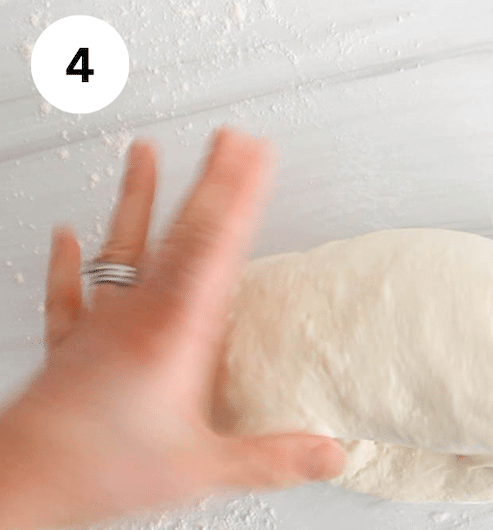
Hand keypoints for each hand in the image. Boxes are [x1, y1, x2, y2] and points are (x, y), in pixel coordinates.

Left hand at [0, 129, 343, 528]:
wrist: (22, 482)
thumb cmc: (101, 468)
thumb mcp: (203, 468)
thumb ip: (273, 457)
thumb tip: (331, 453)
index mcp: (177, 332)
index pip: (217, 248)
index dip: (240, 196)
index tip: (257, 156)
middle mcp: (139, 315)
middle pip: (181, 233)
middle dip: (210, 181)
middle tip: (228, 140)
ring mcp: (102, 323)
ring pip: (124, 247)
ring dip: (137, 198)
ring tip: (144, 153)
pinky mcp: (72, 342)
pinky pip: (71, 292)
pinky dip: (70, 262)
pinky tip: (65, 236)